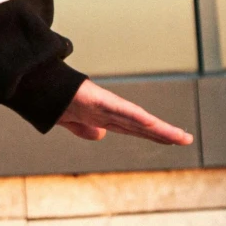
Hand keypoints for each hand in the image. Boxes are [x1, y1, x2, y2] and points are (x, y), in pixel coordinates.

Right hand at [58, 79, 192, 145]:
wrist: (38, 86)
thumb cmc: (53, 100)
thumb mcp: (70, 122)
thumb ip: (84, 129)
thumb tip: (100, 136)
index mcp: (103, 117)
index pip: (135, 128)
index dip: (153, 134)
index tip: (172, 140)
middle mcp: (109, 111)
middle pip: (142, 125)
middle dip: (164, 133)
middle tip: (187, 139)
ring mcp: (105, 105)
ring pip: (139, 120)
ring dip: (160, 129)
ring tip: (180, 137)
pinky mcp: (100, 100)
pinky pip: (122, 112)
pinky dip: (139, 119)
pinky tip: (153, 124)